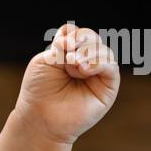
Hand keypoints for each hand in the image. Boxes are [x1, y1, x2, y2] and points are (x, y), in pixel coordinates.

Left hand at [14, 22, 120, 144]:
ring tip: (72, 64)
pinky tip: (83, 69)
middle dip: (81, 41)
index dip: (72, 35)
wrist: (41, 117)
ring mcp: (97, 73)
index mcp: (69, 54)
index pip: (78, 34)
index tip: (60, 44)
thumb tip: (76, 35)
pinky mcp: (107, 86)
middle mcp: (85, 62)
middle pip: (92, 38)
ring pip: (102, 50)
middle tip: (67, 56)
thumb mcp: (46, 61)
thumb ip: (62, 46)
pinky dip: (98, 62)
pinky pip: (110, 66)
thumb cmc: (39, 91)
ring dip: (87, 53)